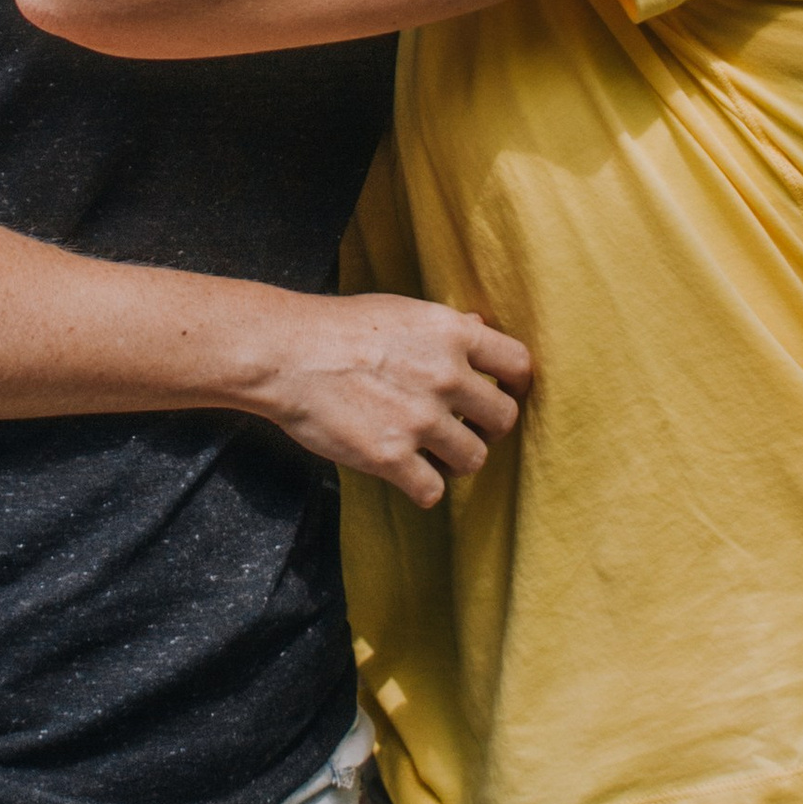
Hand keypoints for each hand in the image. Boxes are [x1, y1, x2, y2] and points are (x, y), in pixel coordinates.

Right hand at [255, 294, 531, 506]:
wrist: (284, 354)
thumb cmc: (337, 327)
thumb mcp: (401, 311)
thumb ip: (446, 328)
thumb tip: (482, 330)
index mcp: (451, 334)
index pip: (518, 364)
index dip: (516, 385)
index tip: (505, 395)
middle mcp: (445, 376)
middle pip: (503, 419)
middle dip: (487, 428)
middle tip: (463, 429)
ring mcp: (419, 419)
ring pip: (474, 459)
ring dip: (456, 461)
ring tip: (431, 454)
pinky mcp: (391, 457)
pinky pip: (432, 491)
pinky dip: (422, 488)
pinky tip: (405, 475)